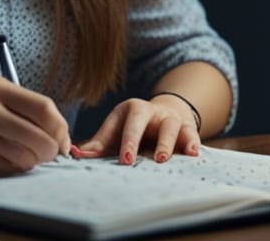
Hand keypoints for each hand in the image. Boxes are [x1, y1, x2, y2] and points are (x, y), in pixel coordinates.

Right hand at [0, 76, 71, 177]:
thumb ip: (27, 111)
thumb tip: (63, 139)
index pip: (44, 108)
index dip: (61, 129)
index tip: (63, 141)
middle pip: (39, 138)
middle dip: (49, 151)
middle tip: (46, 153)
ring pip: (24, 159)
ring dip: (28, 161)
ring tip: (13, 152)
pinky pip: (6, 172)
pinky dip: (9, 170)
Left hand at [73, 96, 199, 164]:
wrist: (166, 113)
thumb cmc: (135, 127)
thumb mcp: (117, 130)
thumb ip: (98, 144)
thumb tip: (76, 155)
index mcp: (129, 110)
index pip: (122, 123)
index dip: (121, 140)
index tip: (122, 159)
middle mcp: (150, 111)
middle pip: (141, 119)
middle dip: (134, 138)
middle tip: (129, 159)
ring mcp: (169, 118)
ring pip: (169, 127)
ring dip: (165, 143)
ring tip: (160, 159)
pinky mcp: (188, 128)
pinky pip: (191, 134)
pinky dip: (193, 143)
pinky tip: (193, 154)